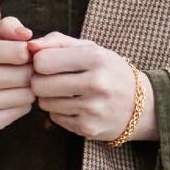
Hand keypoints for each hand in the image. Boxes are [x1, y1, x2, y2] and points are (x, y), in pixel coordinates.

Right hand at [0, 16, 40, 136]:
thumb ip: (7, 26)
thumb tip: (28, 34)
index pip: (20, 52)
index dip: (27, 53)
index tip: (22, 54)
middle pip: (25, 74)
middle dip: (29, 71)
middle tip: (21, 71)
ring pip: (27, 94)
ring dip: (27, 89)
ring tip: (15, 85)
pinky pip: (22, 111)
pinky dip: (22, 104)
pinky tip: (9, 99)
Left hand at [26, 31, 145, 141]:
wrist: (140, 104)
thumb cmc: (107, 70)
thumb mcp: (89, 48)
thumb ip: (57, 42)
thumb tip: (29, 46)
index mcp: (95, 58)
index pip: (42, 61)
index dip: (40, 63)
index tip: (49, 64)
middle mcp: (96, 83)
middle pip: (39, 84)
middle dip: (40, 82)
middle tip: (52, 80)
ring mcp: (93, 108)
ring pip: (45, 103)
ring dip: (49, 98)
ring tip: (65, 92)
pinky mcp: (89, 128)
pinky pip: (54, 118)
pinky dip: (59, 112)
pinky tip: (74, 106)